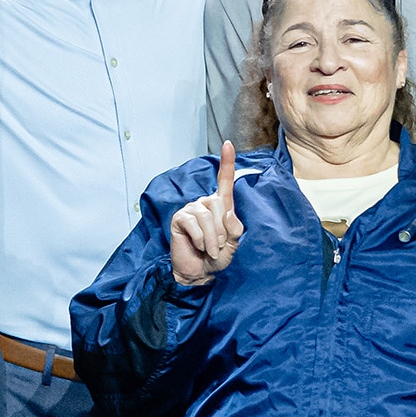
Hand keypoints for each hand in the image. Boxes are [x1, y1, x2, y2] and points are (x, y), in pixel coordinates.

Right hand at [168, 144, 244, 287]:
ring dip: (213, 238)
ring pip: (207, 216)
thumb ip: (235, 228)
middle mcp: (204, 203)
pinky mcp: (180, 218)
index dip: (227, 162)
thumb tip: (228, 213)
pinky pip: (194, 224)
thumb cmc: (216, 256)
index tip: (228, 144)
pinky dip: (201, 239)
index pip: (224, 181)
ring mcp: (190, 209)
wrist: (200, 272)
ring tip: (209, 250)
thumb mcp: (233, 243)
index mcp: (220, 205)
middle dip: (222, 230)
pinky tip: (199, 247)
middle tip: (218, 245)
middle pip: (219, 205)